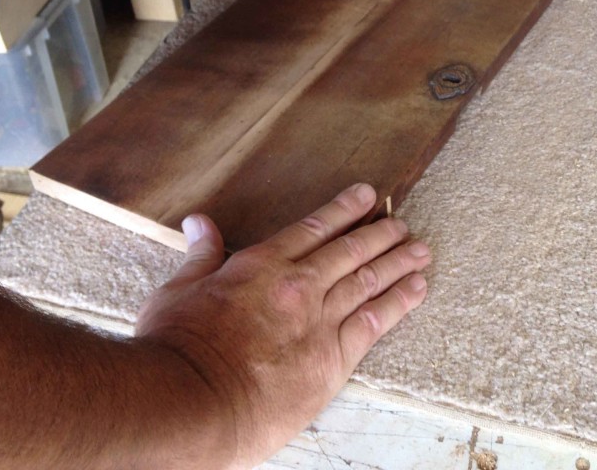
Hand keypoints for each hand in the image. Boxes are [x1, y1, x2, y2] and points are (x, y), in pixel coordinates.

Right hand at [135, 183, 430, 468]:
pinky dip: (399, 303)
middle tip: (402, 225)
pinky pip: (375, 323)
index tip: (367, 195)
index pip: (313, 228)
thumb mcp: (178, 290)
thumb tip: (200, 222)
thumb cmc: (176, 349)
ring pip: (369, 282)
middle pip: (350, 250)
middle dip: (380, 234)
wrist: (190, 401)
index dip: (344, 208)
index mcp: (261, 265)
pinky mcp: (331, 359)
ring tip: (421, 252)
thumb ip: (200, 255)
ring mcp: (318, 321)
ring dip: (398, 263)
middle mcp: (297, 286)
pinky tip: (416, 290)